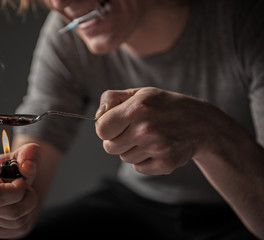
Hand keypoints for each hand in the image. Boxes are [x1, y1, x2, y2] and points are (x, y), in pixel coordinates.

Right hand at [0, 143, 39, 238]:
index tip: (22, 181)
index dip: (17, 190)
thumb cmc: (18, 166)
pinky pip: (17, 230)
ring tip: (21, 196)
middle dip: (28, 199)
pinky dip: (25, 218)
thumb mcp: (26, 154)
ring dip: (28, 208)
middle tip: (26, 188)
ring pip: (17, 222)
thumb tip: (27, 167)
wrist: (13, 180)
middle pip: (11, 212)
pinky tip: (18, 206)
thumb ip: (30, 154)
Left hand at [95, 87, 218, 174]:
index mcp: (137, 108)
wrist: (201, 124)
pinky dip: (144, 160)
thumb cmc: (165, 106)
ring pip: (124, 158)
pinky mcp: (165, 163)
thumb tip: (97, 116)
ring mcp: (157, 147)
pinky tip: (157, 148)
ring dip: (131, 150)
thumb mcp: (140, 93)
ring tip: (149, 138)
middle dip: (116, 141)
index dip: (105, 129)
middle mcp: (146, 129)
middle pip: (109, 148)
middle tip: (133, 131)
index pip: (101, 130)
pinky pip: (138, 168)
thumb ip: (113, 99)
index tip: (114, 125)